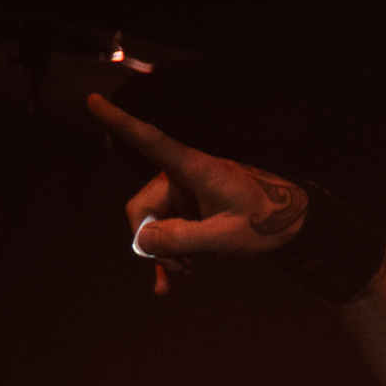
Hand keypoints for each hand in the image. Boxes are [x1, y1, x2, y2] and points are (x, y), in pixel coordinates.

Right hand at [87, 93, 310, 294]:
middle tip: (177, 269)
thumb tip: (142, 242)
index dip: (120, 123)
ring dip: (163, 253)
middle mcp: (180, 176)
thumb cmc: (265, 223)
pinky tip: (168, 285)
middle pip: (142, 208)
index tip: (93, 101)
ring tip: (185, 274)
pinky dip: (168, 256)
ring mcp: (183, 194)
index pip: (150, 140)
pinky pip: (166, 232)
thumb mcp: (225, 237)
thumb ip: (183, 239)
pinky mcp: (189, 211)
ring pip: (153, 225)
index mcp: (192, 168)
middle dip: (152, 242)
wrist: (292, 225)